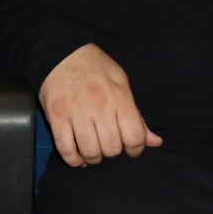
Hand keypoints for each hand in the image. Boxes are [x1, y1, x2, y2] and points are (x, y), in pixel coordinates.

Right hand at [38, 43, 161, 166]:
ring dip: (94, 158)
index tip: (129, 147)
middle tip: (108, 143)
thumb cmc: (96, 68)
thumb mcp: (121, 83)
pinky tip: (78, 156)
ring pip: (90, 152)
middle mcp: (99, 106)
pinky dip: (74, 160)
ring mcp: (76, 112)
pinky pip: (66, 150)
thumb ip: (137, 115)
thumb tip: (155, 142)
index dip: (135, 149)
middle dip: (112, 152)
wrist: (61, 53)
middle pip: (112, 148)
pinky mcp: (56, 117)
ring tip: (93, 149)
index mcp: (119, 97)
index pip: (134, 137)